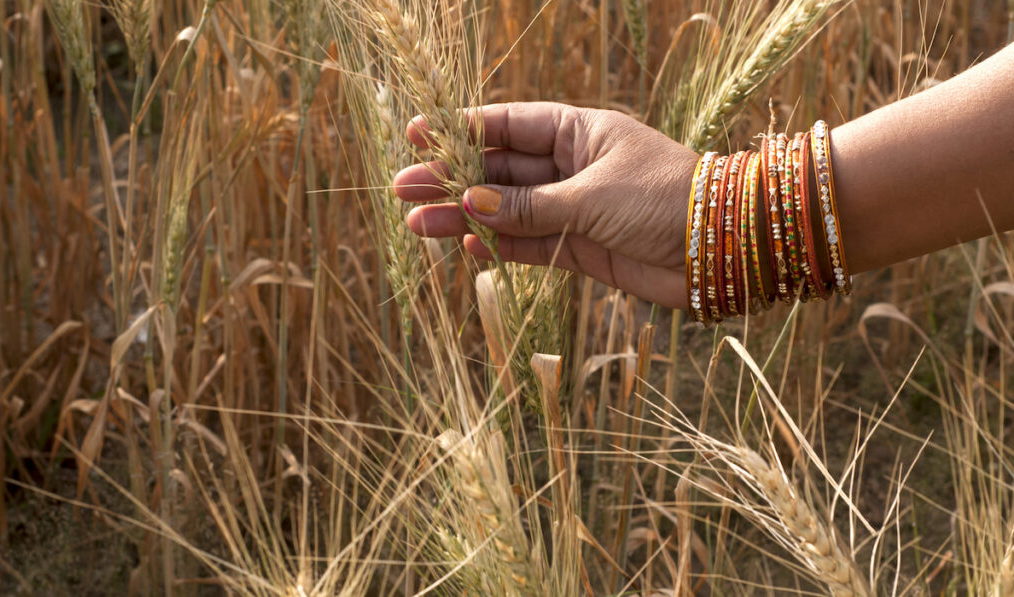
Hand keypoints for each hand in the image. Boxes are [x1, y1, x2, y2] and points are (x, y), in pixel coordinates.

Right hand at [393, 102, 699, 307]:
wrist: (724, 248)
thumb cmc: (666, 199)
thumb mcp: (592, 196)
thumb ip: (530, 206)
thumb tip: (470, 206)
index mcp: (579, 132)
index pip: (508, 125)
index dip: (460, 130)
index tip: (416, 134)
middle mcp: (572, 166)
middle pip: (498, 171)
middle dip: (451, 180)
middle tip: (402, 190)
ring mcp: (573, 208)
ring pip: (507, 210)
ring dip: (463, 217)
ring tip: (415, 225)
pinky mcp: (581, 249)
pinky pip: (529, 244)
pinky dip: (498, 245)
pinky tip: (462, 244)